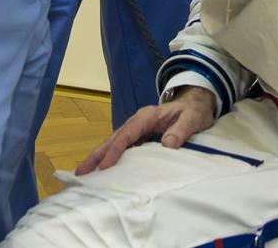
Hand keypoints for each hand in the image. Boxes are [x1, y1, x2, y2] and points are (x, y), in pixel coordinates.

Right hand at [75, 86, 216, 174]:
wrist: (197, 103)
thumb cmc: (194, 111)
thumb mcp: (193, 118)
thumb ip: (182, 130)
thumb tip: (167, 144)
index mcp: (148, 116)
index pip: (127, 134)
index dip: (115, 150)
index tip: (105, 167)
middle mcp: (138, 121)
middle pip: (114, 138)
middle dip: (97, 155)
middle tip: (81, 173)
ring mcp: (137, 128)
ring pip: (114, 142)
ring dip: (99, 157)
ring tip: (84, 174)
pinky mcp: (139, 136)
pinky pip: (122, 147)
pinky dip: (110, 157)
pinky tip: (102, 170)